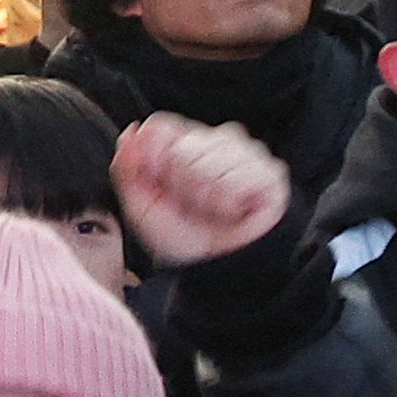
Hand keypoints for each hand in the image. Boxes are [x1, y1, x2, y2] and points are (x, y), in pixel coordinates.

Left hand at [109, 115, 284, 271]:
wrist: (217, 269)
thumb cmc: (184, 237)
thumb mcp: (142, 206)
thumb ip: (128, 167)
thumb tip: (130, 133)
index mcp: (184, 144)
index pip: (161, 127)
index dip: (155, 157)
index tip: (160, 183)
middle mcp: (216, 141)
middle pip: (184, 145)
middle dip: (180, 182)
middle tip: (191, 203)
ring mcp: (245, 153)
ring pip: (210, 161)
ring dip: (205, 195)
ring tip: (213, 208)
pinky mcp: (268, 172)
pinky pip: (237, 178)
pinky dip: (228, 202)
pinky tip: (233, 210)